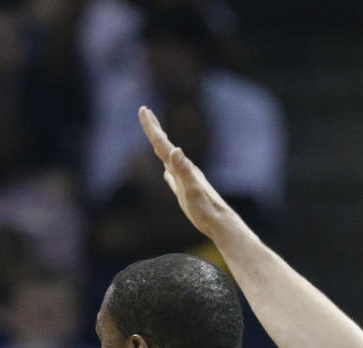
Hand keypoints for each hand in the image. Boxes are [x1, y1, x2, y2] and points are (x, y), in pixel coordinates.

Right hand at [138, 105, 232, 239]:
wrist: (220, 223)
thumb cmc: (206, 208)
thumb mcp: (192, 188)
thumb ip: (183, 170)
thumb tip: (175, 150)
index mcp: (182, 166)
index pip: (163, 143)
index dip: (152, 127)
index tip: (142, 109)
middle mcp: (183, 169)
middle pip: (165, 145)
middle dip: (155, 129)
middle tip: (145, 112)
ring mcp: (185, 181)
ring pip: (169, 159)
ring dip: (161, 146)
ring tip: (156, 137)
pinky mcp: (186, 193)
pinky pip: (173, 178)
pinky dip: (168, 172)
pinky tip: (166, 173)